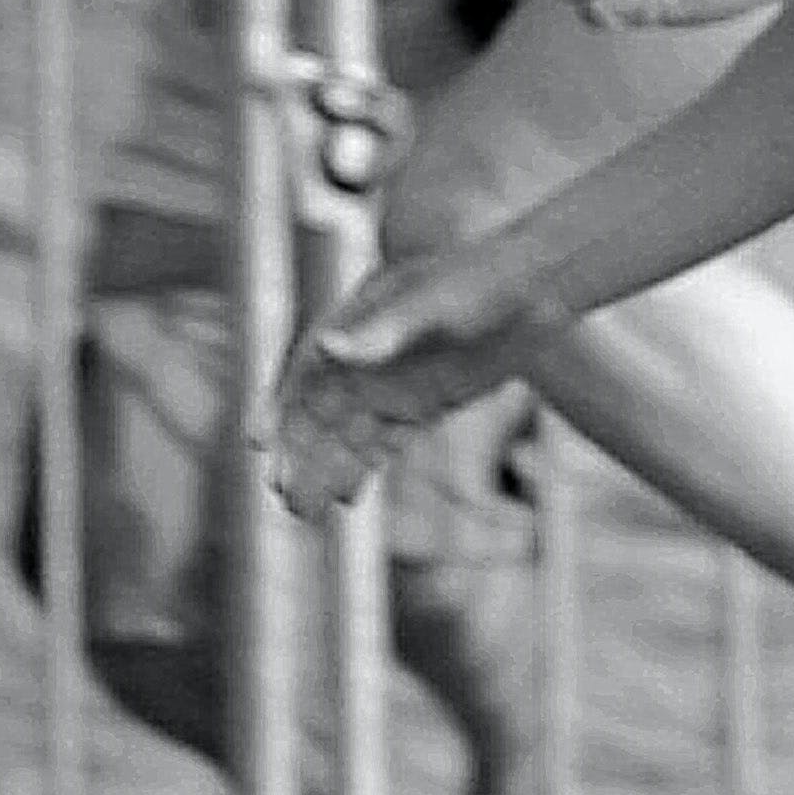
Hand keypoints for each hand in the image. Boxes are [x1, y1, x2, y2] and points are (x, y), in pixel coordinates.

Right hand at [264, 242, 544, 516]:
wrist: (534, 289)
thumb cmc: (480, 282)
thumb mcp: (434, 304)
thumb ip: (384, 331)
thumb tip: (328, 348)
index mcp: (354, 322)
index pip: (305, 371)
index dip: (278, 406)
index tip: (259, 443)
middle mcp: (366, 356)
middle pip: (319, 413)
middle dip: (297, 453)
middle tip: (279, 494)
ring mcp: (394, 382)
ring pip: (347, 435)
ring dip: (323, 470)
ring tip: (302, 512)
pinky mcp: (424, 404)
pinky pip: (385, 443)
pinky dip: (365, 469)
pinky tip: (346, 498)